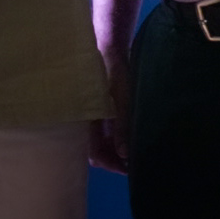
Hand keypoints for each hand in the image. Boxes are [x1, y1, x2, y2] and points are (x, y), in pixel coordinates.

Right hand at [89, 49, 131, 173]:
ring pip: (99, 145)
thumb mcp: (122, 100)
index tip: (129, 168)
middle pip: (96, 153)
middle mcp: (87, 123)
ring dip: (114, 152)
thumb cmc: (114, 73)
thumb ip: (121, 126)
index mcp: (88, 121)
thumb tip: (124, 154)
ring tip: (132, 154)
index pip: (95, 154)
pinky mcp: (98, 112)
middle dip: (113, 161)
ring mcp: (92, 118)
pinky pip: (103, 134)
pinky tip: (126, 139)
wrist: (109, 50)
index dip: (111, 165)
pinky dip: (113, 141)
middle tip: (133, 164)